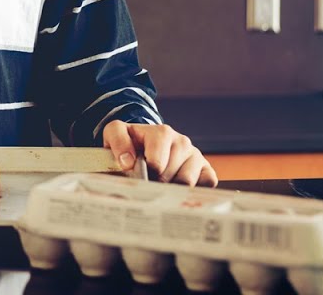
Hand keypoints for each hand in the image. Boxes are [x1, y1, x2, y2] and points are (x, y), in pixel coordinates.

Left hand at [102, 121, 217, 186]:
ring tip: (161, 183)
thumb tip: (129, 162)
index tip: (137, 174)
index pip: (158, 163)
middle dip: (159, 184)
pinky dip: (193, 190)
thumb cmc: (129, 142)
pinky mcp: (205, 167)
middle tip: (149, 181)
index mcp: (162, 132)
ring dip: (173, 188)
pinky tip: (177, 187)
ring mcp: (195, 154)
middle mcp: (182, 141)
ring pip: (189, 182)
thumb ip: (118, 142)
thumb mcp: (115, 134)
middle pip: (173, 176)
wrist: (142, 142)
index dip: (146, 174)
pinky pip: (207, 183)